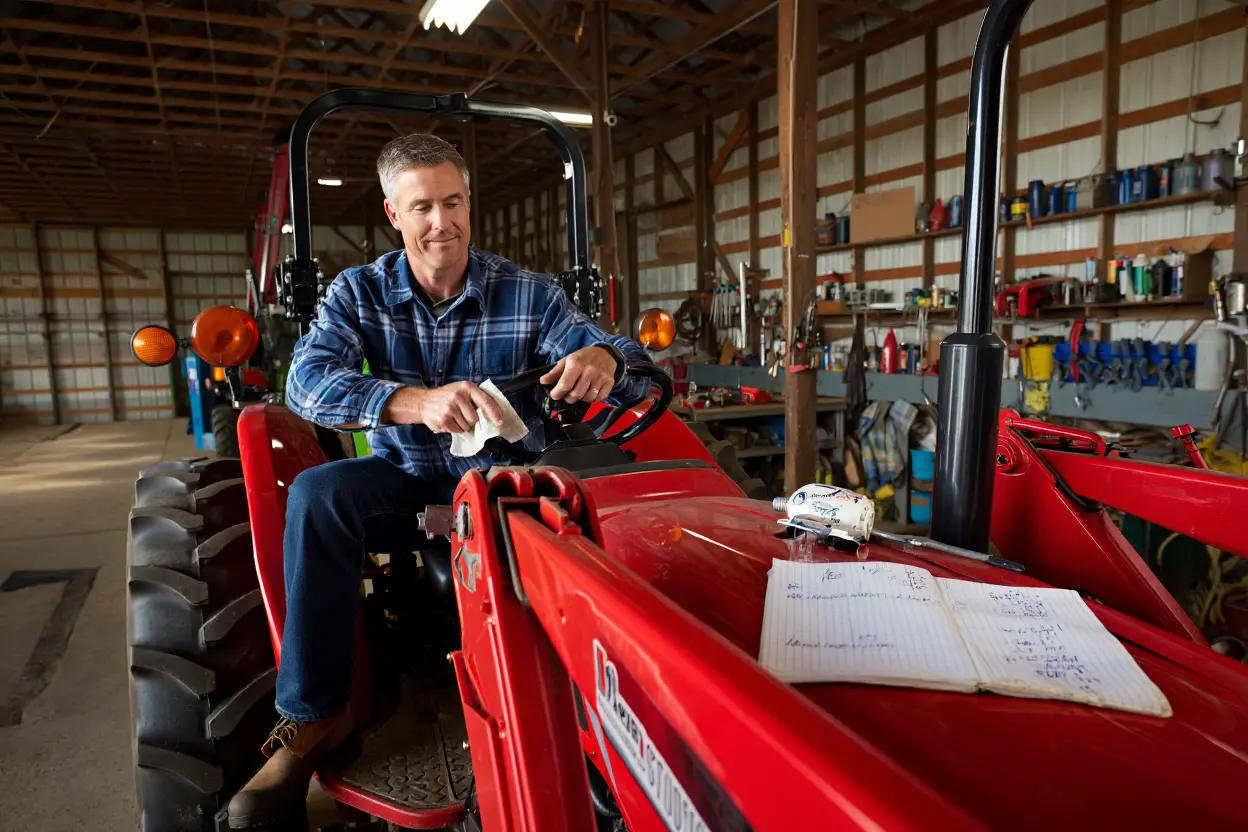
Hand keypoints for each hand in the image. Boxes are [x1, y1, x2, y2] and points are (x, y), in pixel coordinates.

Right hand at [382, 382, 503, 433]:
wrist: (423, 402)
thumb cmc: (446, 397)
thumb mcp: (461, 390)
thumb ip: (475, 398)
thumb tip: (493, 414)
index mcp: (466, 387)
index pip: (485, 401)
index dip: (494, 413)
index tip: (500, 422)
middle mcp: (458, 395)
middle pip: (475, 418)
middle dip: (470, 420)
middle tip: (461, 414)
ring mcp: (450, 407)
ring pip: (466, 426)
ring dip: (461, 425)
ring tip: (453, 416)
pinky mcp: (443, 419)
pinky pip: (457, 430)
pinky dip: (454, 428)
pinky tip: (447, 420)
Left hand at [540, 346, 618, 403]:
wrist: (606, 353)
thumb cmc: (583, 357)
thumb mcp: (567, 360)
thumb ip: (555, 372)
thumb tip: (542, 382)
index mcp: (576, 363)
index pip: (564, 385)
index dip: (557, 394)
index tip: (554, 395)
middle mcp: (589, 370)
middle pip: (575, 395)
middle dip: (568, 398)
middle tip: (567, 395)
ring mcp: (601, 377)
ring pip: (587, 398)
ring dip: (580, 399)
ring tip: (578, 392)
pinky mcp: (610, 382)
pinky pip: (598, 398)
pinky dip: (591, 399)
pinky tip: (588, 392)